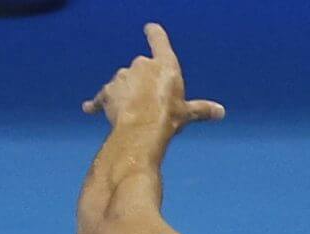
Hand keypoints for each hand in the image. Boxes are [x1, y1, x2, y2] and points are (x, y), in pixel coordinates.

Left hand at [82, 23, 226, 131]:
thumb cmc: (168, 117)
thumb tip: (221, 112)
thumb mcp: (187, 113)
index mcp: (164, 64)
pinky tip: (88, 108)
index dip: (154, 34)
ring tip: (132, 114)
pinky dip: (95, 103)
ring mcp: (121, 77)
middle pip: (140, 67)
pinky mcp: (107, 92)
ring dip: (125, 93)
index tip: (149, 28)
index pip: (158, 40)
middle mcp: (141, 65)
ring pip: (122, 82)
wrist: (141, 129)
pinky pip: (101, 97)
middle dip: (142, 81)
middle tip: (150, 103)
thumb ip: (201, 109)